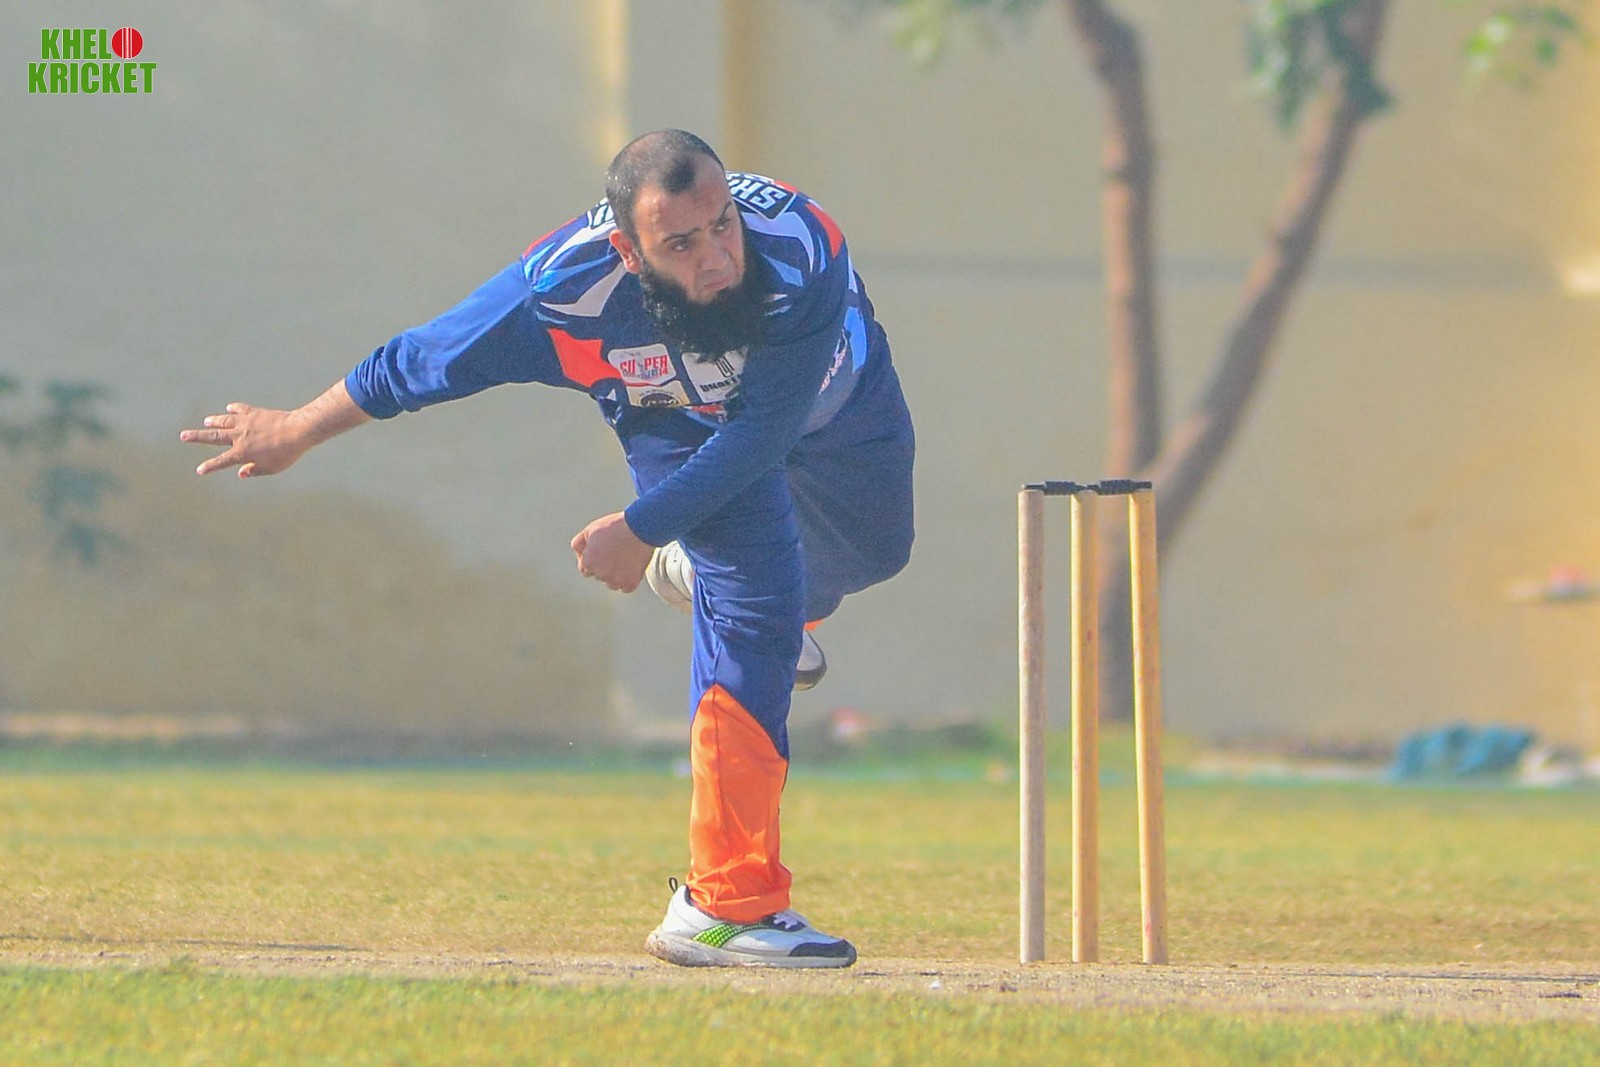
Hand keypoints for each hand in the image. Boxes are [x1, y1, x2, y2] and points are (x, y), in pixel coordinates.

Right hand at [180, 402, 312, 477]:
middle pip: (213, 437)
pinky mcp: (254, 413)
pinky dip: (234, 409)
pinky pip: (240, 409)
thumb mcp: (271, 468)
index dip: (209, 466)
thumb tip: (241, 473)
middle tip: (183, 435)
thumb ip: (254, 471)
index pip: (221, 461)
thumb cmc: (286, 453)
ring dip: (213, 421)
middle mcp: (239, 436)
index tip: (199, 470)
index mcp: (242, 453)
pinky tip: (229, 408)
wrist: (297, 431)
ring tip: (205, 421)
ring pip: (224, 421)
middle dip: (197, 437)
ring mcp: (245, 423)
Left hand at [570, 512, 653, 592]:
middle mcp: (600, 574)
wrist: (639, 528)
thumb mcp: (590, 530)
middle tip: (615, 552)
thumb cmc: (615, 527)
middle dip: (605, 567)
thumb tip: (578, 552)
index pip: (585, 570)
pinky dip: (629, 580)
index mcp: (589, 563)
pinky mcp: (630, 583)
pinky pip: (626, 588)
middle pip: (600, 576)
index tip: (603, 553)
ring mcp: (616, 580)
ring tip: (624, 558)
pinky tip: (631, 567)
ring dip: (616, 575)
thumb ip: (579, 543)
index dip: (594, 560)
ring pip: (612, 583)